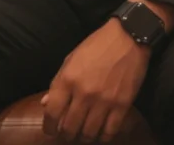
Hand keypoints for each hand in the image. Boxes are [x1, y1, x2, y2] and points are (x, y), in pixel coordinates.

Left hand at [41, 19, 150, 142]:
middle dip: (66, 134)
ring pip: (89, 134)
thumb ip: (58, 82)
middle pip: (70, 128)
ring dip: (84, 137)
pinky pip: (110, 132)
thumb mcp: (71, 58)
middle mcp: (84, 93)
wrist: (127, 38)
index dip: (48, 126)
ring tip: (83, 134)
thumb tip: (46, 103)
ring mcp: (104, 101)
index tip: (49, 130)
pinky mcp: (122, 106)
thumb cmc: (96, 46)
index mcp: (68, 79)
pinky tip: (100, 133)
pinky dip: (103, 137)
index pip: (52, 112)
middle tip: (67, 134)